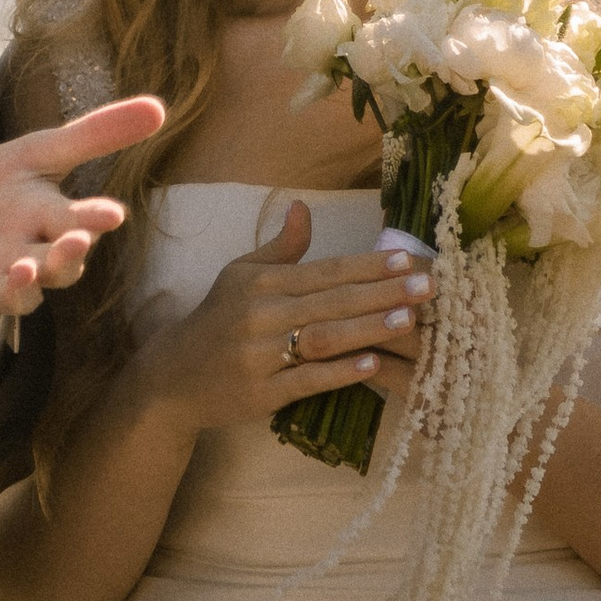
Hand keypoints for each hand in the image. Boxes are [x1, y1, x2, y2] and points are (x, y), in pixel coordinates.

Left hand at [0, 99, 163, 350]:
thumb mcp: (34, 154)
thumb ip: (92, 136)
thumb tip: (159, 108)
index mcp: (48, 224)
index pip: (79, 223)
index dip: (94, 220)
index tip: (111, 214)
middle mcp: (28, 262)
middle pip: (56, 268)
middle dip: (66, 258)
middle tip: (75, 243)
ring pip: (17, 299)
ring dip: (21, 290)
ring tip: (22, 271)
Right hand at [136, 199, 433, 437]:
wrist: (173, 378)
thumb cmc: (216, 320)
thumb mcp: (241, 275)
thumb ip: (280, 247)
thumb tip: (304, 207)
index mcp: (261, 283)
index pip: (325, 270)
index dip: (368, 265)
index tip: (408, 260)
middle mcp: (260, 315)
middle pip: (331, 301)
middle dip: (382, 293)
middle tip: (427, 287)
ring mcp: (260, 356)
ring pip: (323, 338)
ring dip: (368, 329)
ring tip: (408, 321)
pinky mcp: (260, 393)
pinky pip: (306, 381)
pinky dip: (339, 373)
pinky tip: (372, 365)